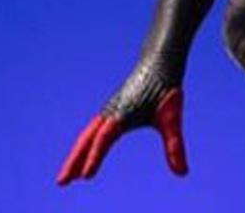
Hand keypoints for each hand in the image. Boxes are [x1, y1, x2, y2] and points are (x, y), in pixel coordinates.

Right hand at [56, 65, 187, 185]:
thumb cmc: (166, 89)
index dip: (95, 156)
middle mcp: (112, 112)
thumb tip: (183, 173)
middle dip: (74, 161)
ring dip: (76, 154)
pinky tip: (84, 155)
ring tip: (68, 176)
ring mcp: (109, 110)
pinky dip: (84, 144)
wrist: (160, 61)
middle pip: (87, 139)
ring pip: (87, 135)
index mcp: (124, 113)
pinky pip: (93, 130)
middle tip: (61, 183)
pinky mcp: (111, 109)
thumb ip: (174, 145)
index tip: (86, 176)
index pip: (105, 138)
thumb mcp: (172, 117)